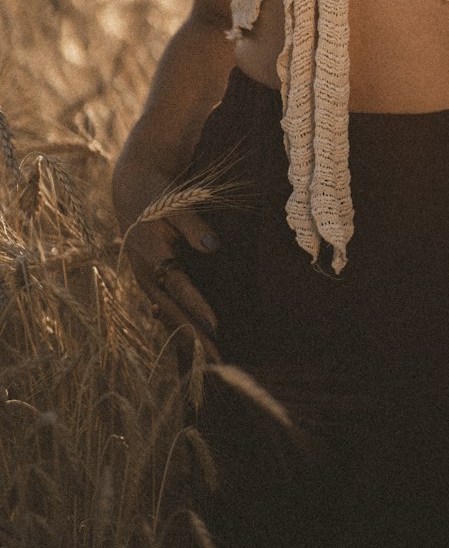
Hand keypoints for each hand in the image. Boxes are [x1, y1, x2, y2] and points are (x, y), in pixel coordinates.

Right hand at [112, 153, 222, 364]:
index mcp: (151, 253)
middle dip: (194, 335)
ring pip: (164, 314)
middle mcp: (144, 271)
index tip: (216, 325)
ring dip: (184, 337)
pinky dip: (174, 326)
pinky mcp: (146, 279)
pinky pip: (160, 308)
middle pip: (171, 310)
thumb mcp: (175, 203)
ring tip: (206, 359)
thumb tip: (213, 246)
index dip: (197, 306)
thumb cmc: (159, 195)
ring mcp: (142, 278)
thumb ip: (193, 224)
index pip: (179, 286)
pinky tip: (186, 343)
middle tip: (217, 357)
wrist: (132, 188)